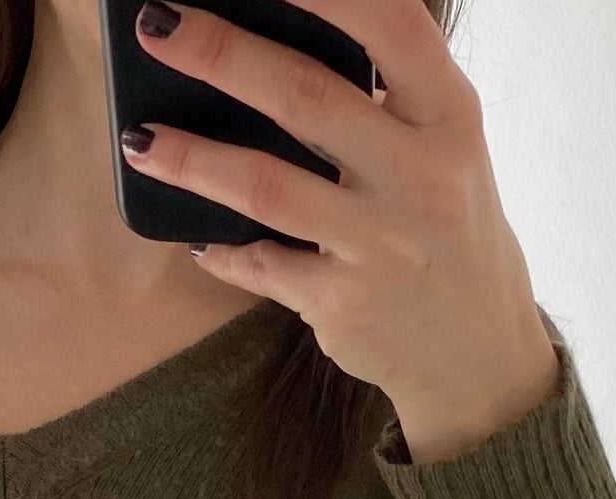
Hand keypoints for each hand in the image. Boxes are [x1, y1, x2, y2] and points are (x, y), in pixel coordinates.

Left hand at [122, 0, 560, 461]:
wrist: (477, 349)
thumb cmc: (447, 227)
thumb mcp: (443, 148)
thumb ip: (387, 98)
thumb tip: (280, 42)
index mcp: (449, 115)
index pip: (391, 26)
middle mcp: (421, 175)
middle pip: (305, 96)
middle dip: (221, 53)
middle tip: (157, 24)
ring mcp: (380, 244)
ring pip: (267, 186)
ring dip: (193, 158)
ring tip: (138, 138)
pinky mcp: (343, 304)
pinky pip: (262, 266)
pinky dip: (222, 251)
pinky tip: (194, 240)